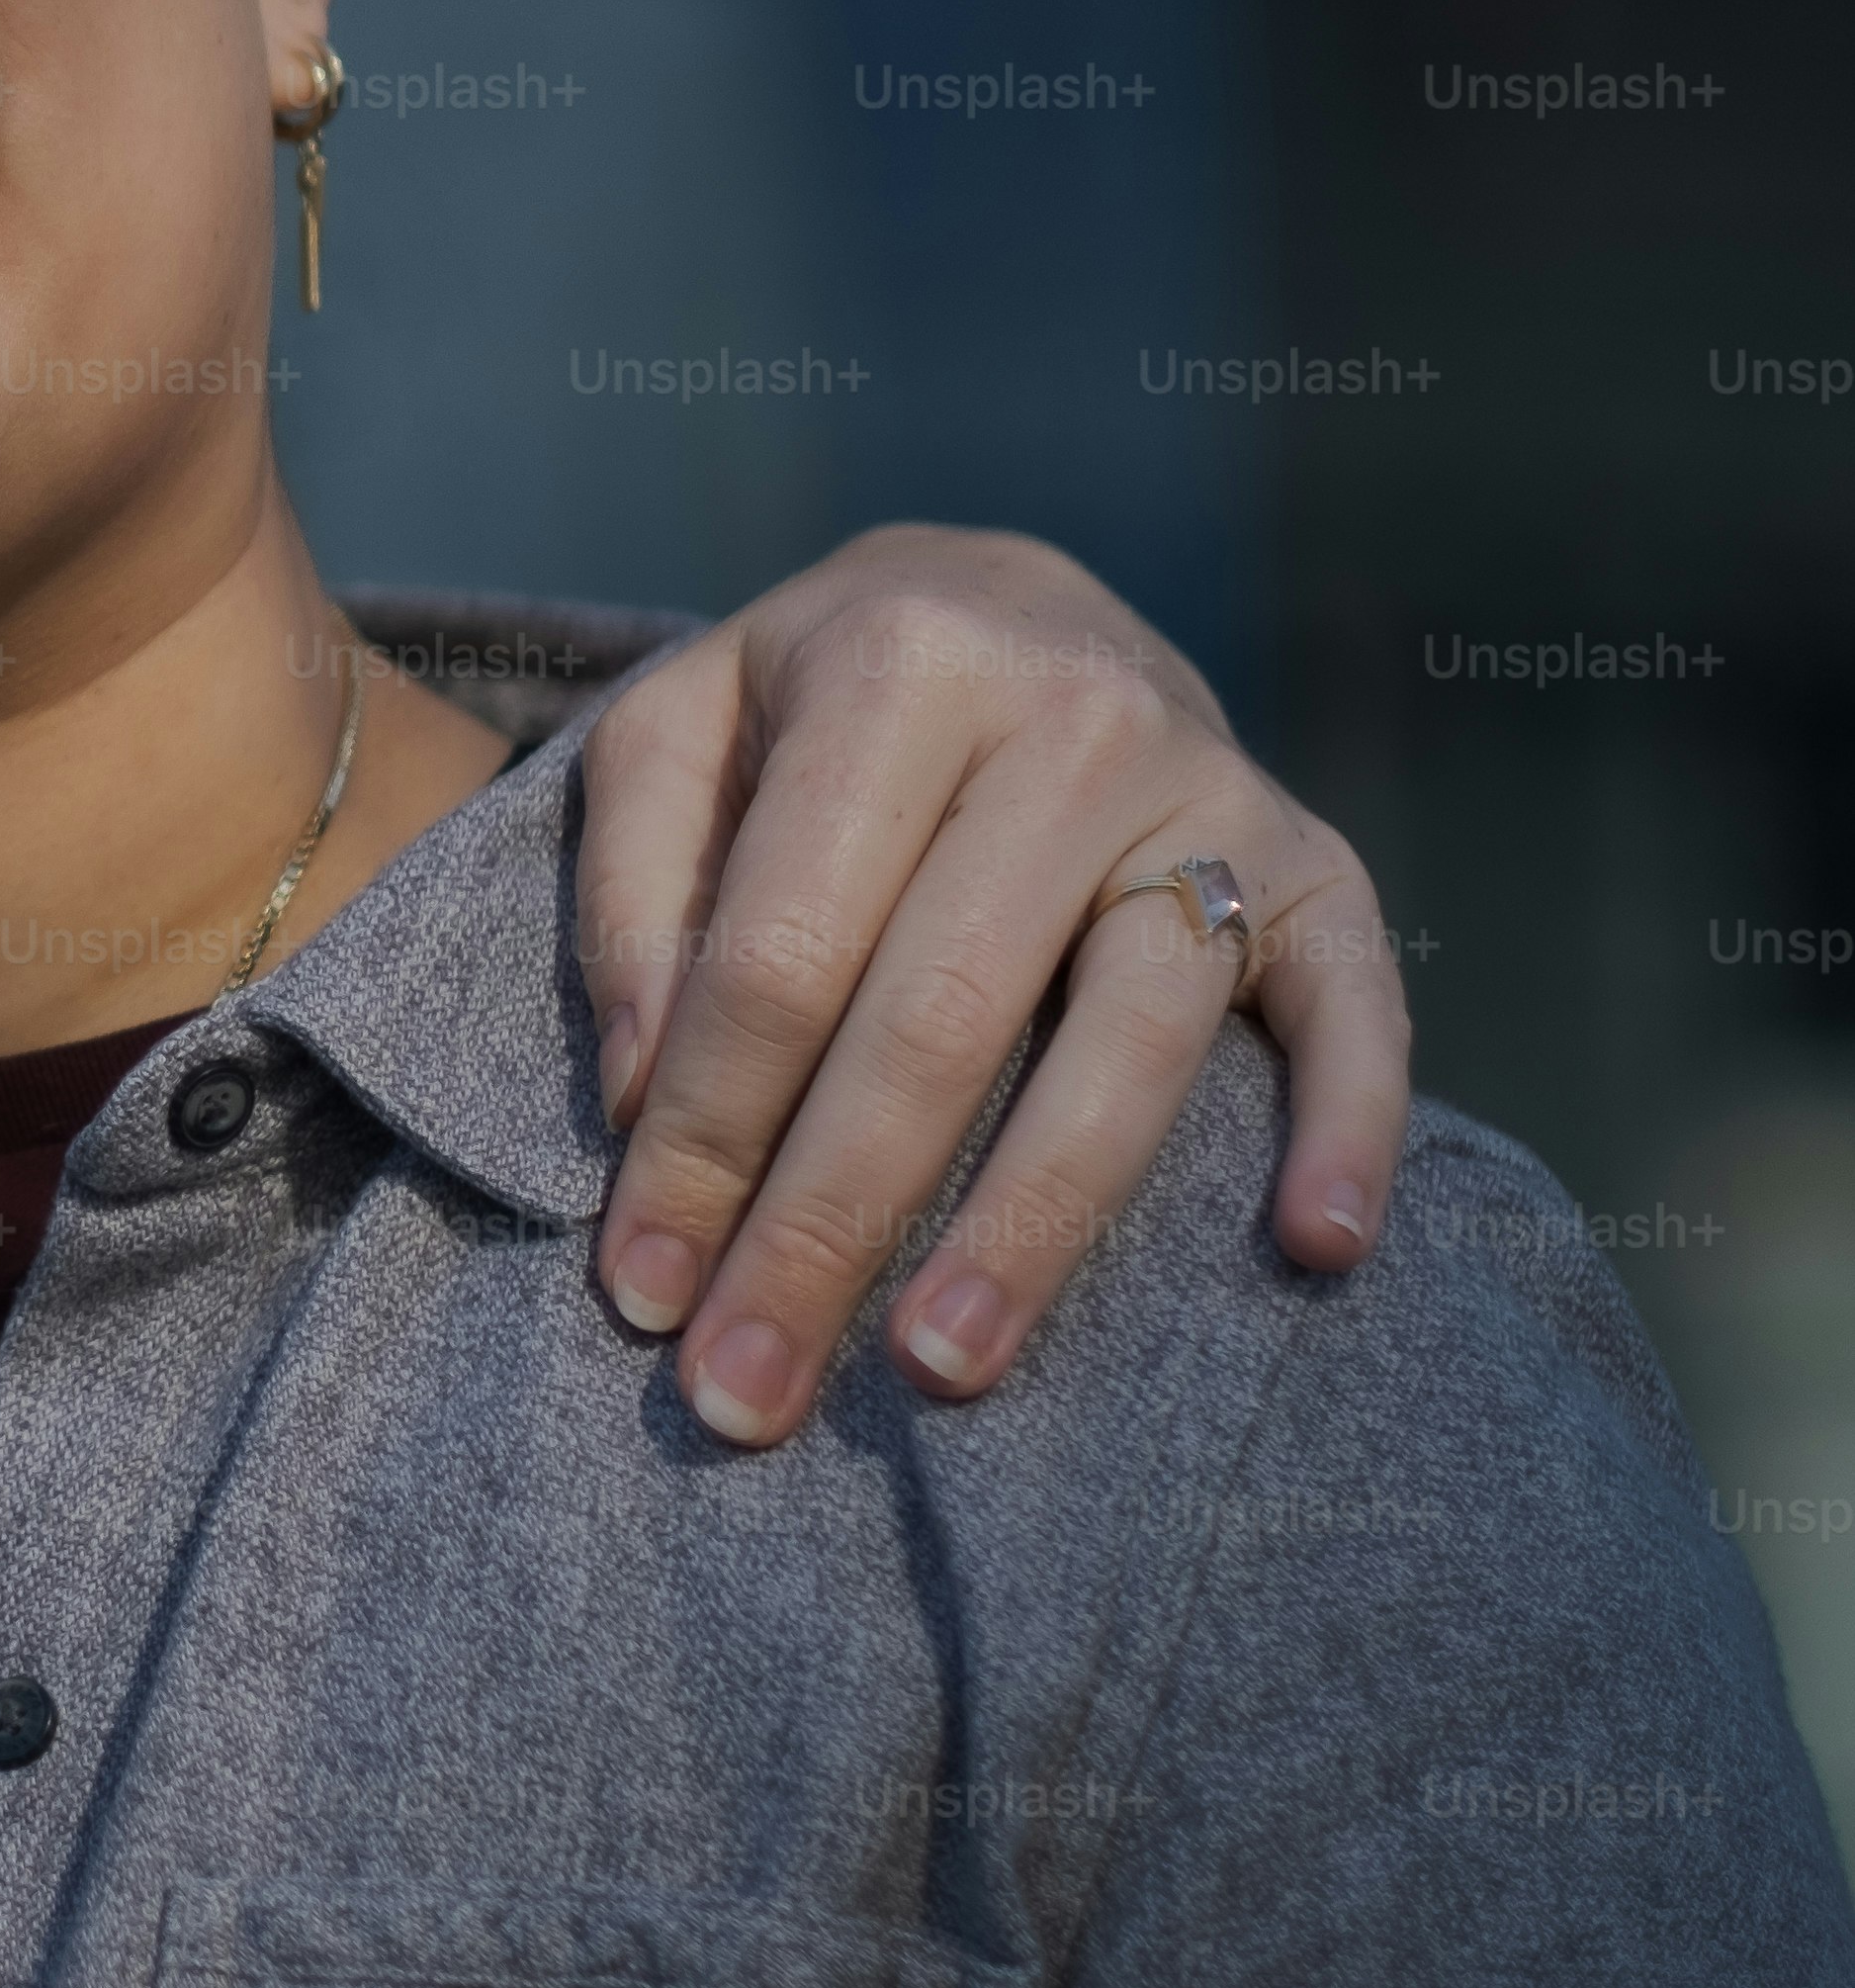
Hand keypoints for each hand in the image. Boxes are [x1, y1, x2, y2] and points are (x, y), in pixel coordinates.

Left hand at [572, 523, 1405, 1448]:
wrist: (1001, 591)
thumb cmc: (805, 699)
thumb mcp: (674, 729)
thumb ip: (631, 894)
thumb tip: (645, 1099)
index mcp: (897, 665)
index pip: (779, 953)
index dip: (703, 1137)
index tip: (642, 1294)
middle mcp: (1072, 720)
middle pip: (938, 1022)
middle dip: (830, 1227)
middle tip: (750, 1396)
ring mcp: (1215, 792)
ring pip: (1129, 1044)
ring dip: (1035, 1225)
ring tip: (944, 1367)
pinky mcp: (1328, 866)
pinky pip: (1357, 1009)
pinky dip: (1348, 1127)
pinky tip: (1314, 1253)